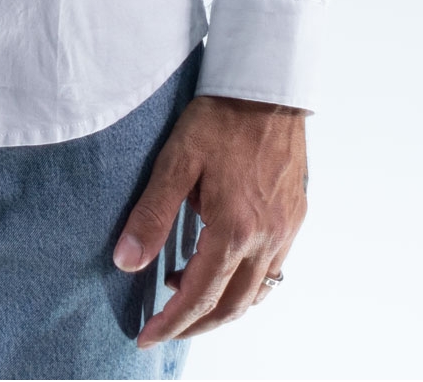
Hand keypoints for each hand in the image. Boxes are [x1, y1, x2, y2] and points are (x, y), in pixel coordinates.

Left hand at [112, 93, 307, 346]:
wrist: (267, 85)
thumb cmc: (220, 116)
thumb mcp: (176, 158)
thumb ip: (152, 214)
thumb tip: (126, 262)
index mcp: (234, 228)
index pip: (199, 295)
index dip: (171, 322)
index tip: (146, 337)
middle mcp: (266, 239)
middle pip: (231, 306)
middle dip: (195, 325)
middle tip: (164, 328)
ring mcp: (286, 231)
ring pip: (256, 294)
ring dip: (222, 307)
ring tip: (185, 297)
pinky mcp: (296, 217)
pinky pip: (274, 271)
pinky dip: (247, 286)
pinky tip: (224, 268)